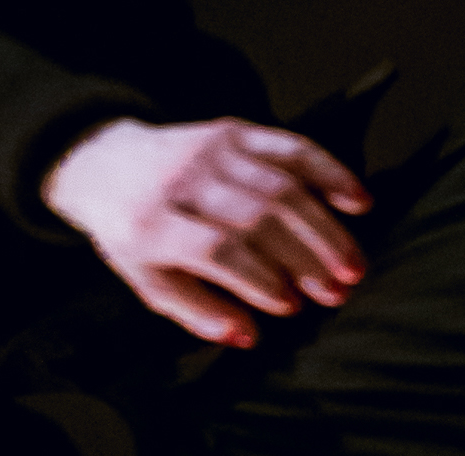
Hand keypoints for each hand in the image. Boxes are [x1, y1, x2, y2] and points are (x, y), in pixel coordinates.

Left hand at [41, 116, 372, 348]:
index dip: (257, 277)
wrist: (106, 161)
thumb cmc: (131, 231)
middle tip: (339, 291)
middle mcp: (184, 179)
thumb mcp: (146, 280)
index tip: (292, 306)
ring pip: (282, 184)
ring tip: (353, 264)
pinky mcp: (235, 129)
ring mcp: (213, 149)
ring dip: (325, 227)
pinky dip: (330, 171)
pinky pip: (291, 146)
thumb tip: (249, 335)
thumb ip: (196, 310)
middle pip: (257, 215)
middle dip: (305, 256)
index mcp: (152, 223)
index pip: (215, 248)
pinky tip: (358, 200)